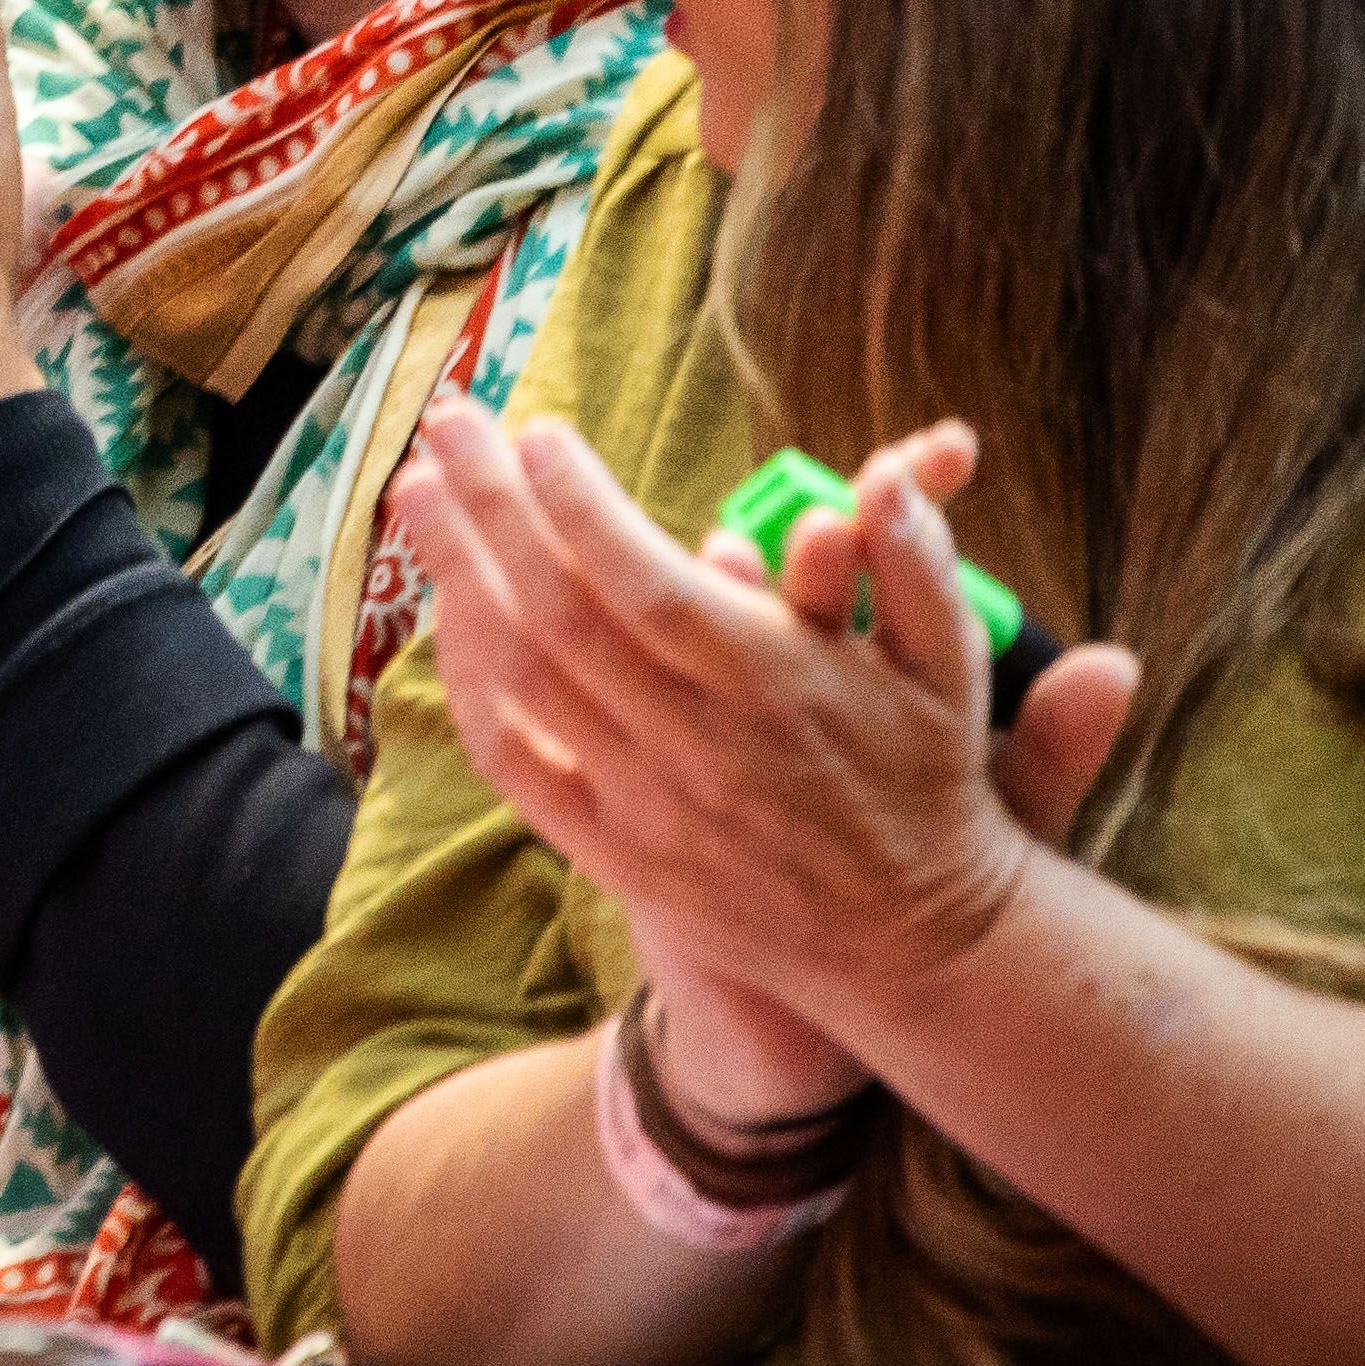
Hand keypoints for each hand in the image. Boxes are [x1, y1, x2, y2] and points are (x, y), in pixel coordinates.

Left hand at [398, 402, 1145, 1123]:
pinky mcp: (614, 852)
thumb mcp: (950, 669)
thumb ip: (917, 567)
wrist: (912, 939)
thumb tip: (888, 482)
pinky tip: (442, 615)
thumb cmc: (926, 780)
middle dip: (491, 511)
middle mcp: (695, 745)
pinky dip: (466, 685)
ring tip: (414, 495)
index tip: (537, 432)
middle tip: (445, 426)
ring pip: (521, 682)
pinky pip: (514, 761)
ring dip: (457, 581)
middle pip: (560, 617)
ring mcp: (644, 803)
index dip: (581, 509)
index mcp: (772, 688)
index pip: (648, 588)